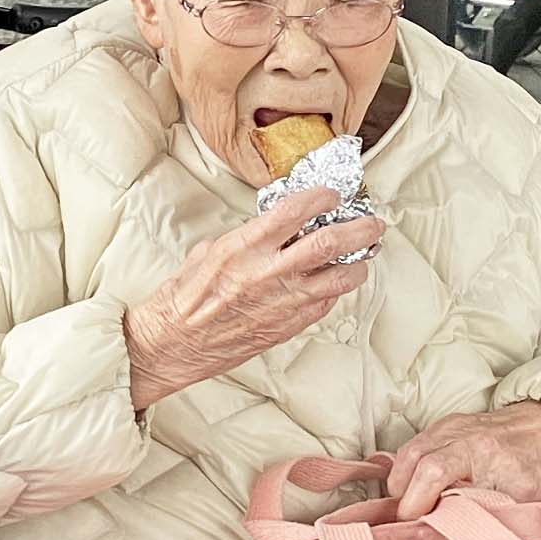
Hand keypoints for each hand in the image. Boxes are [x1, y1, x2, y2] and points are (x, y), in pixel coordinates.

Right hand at [123, 199, 374, 411]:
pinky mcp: (286, 327)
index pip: (297, 210)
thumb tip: (270, 230)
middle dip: (360, 227)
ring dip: (357, 263)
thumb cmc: (181, 301)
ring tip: (360, 256)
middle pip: (332, 241)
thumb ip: (245, 238)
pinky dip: (334, 291)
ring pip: (340, 277)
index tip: (332, 194)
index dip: (323, 196)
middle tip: (370, 222)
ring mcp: (282, 303)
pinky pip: (324, 305)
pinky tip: (331, 284)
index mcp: (244, 248)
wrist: (170, 345)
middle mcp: (268, 273)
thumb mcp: (207, 253)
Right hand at [386, 399, 540, 513]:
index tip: (415, 525)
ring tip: (416, 507)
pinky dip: (408, 474)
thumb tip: (450, 534)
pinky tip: (418, 490)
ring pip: (405, 457)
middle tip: (413, 521)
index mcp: (481, 450)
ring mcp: (446, 426)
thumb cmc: (536, 463)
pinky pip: (410, 451)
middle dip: (403, 497)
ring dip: (402, 487)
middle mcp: (458, 432)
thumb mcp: (518, 496)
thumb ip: (482, 511)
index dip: (415, 503)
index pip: (431, 472)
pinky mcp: (440, 427)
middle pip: (410, 462)